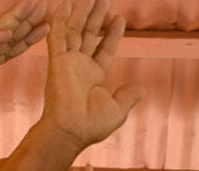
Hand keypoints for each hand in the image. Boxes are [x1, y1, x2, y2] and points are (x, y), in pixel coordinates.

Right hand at [40, 0, 145, 149]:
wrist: (72, 130)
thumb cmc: (92, 125)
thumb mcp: (118, 110)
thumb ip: (128, 96)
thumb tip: (141, 89)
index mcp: (94, 77)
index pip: (105, 49)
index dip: (112, 34)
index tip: (119, 18)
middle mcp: (80, 67)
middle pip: (89, 35)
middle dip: (97, 16)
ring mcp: (67, 63)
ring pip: (75, 31)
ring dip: (83, 12)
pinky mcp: (57, 61)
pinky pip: (58, 36)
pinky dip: (61, 20)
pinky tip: (65, 4)